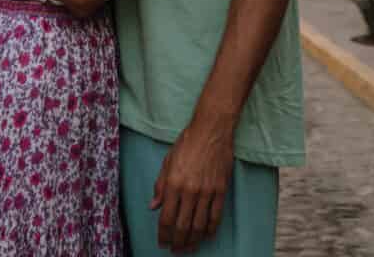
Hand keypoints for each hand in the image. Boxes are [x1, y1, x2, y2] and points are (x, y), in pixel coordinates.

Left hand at [151, 118, 234, 252]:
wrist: (211, 129)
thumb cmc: (187, 142)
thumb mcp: (167, 161)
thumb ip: (160, 185)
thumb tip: (153, 206)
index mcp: (173, 183)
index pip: (166, 219)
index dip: (163, 235)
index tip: (162, 242)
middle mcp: (189, 191)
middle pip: (182, 227)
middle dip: (177, 243)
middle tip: (174, 250)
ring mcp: (207, 192)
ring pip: (199, 226)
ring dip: (193, 241)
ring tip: (188, 247)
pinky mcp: (221, 190)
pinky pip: (216, 217)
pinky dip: (211, 230)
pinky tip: (206, 236)